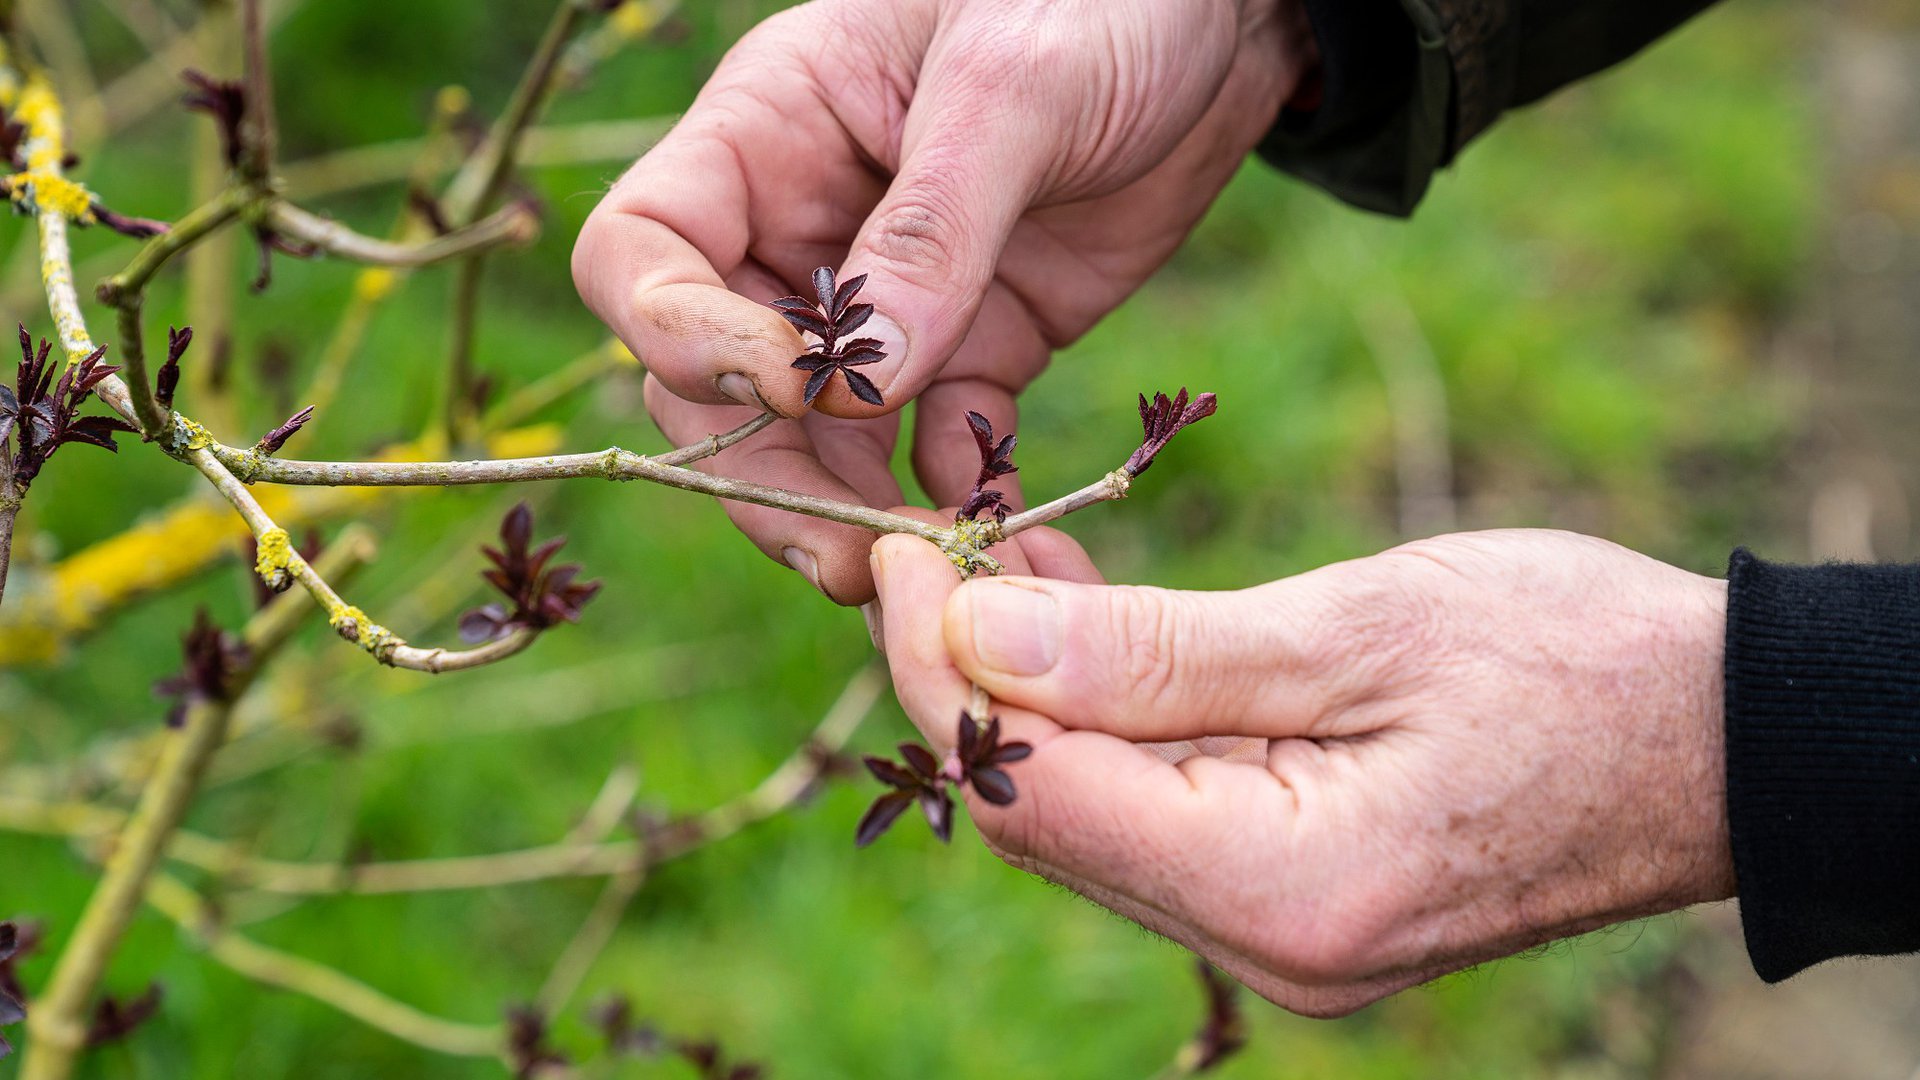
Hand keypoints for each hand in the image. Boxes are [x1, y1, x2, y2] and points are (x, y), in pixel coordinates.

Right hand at [573, 0, 1316, 602]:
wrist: (1228, 21)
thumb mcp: (1015, 86)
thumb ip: (933, 231)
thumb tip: (855, 387)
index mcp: (770, 133)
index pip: (644, 256)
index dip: (683, 341)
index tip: (794, 390)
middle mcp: (803, 226)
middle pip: (715, 379)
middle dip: (764, 472)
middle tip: (843, 557)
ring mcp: (888, 297)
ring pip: (816, 437)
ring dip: (849, 513)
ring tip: (923, 573)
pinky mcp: (976, 343)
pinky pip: (932, 443)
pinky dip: (952, 497)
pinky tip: (997, 530)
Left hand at [870, 528, 1734, 1015]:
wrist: (1722, 736)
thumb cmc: (1574, 662)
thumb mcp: (1362, 630)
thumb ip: (1158, 652)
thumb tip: (978, 635)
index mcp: (1282, 888)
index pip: (1033, 791)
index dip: (938, 671)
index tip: (904, 549)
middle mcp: (1265, 943)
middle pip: (1042, 816)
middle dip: (964, 679)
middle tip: (934, 543)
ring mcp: (1280, 933)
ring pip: (1089, 813)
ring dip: (1025, 691)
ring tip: (994, 555)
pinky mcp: (1295, 894)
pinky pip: (1153, 810)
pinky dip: (1101, 716)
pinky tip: (1076, 612)